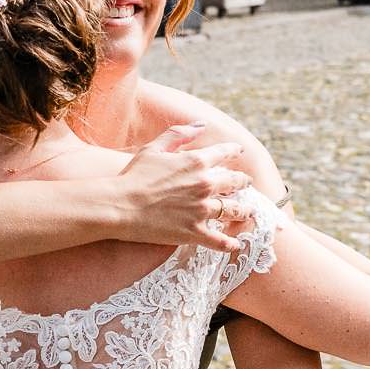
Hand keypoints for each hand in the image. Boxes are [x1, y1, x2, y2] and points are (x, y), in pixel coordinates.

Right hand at [113, 125, 249, 250]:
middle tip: (247, 184)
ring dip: (244, 211)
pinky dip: (229, 243)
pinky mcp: (194, 232)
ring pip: (233, 210)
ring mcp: (201, 210)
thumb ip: (179, 134)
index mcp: (196, 162)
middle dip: (243, 182)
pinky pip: (219, 240)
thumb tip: (201, 124)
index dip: (233, 151)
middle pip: (235, 183)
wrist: (120, 206)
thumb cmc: (134, 175)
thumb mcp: (154, 148)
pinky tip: (236, 244)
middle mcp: (204, 185)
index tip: (238, 151)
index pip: (224, 153)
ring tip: (249, 212)